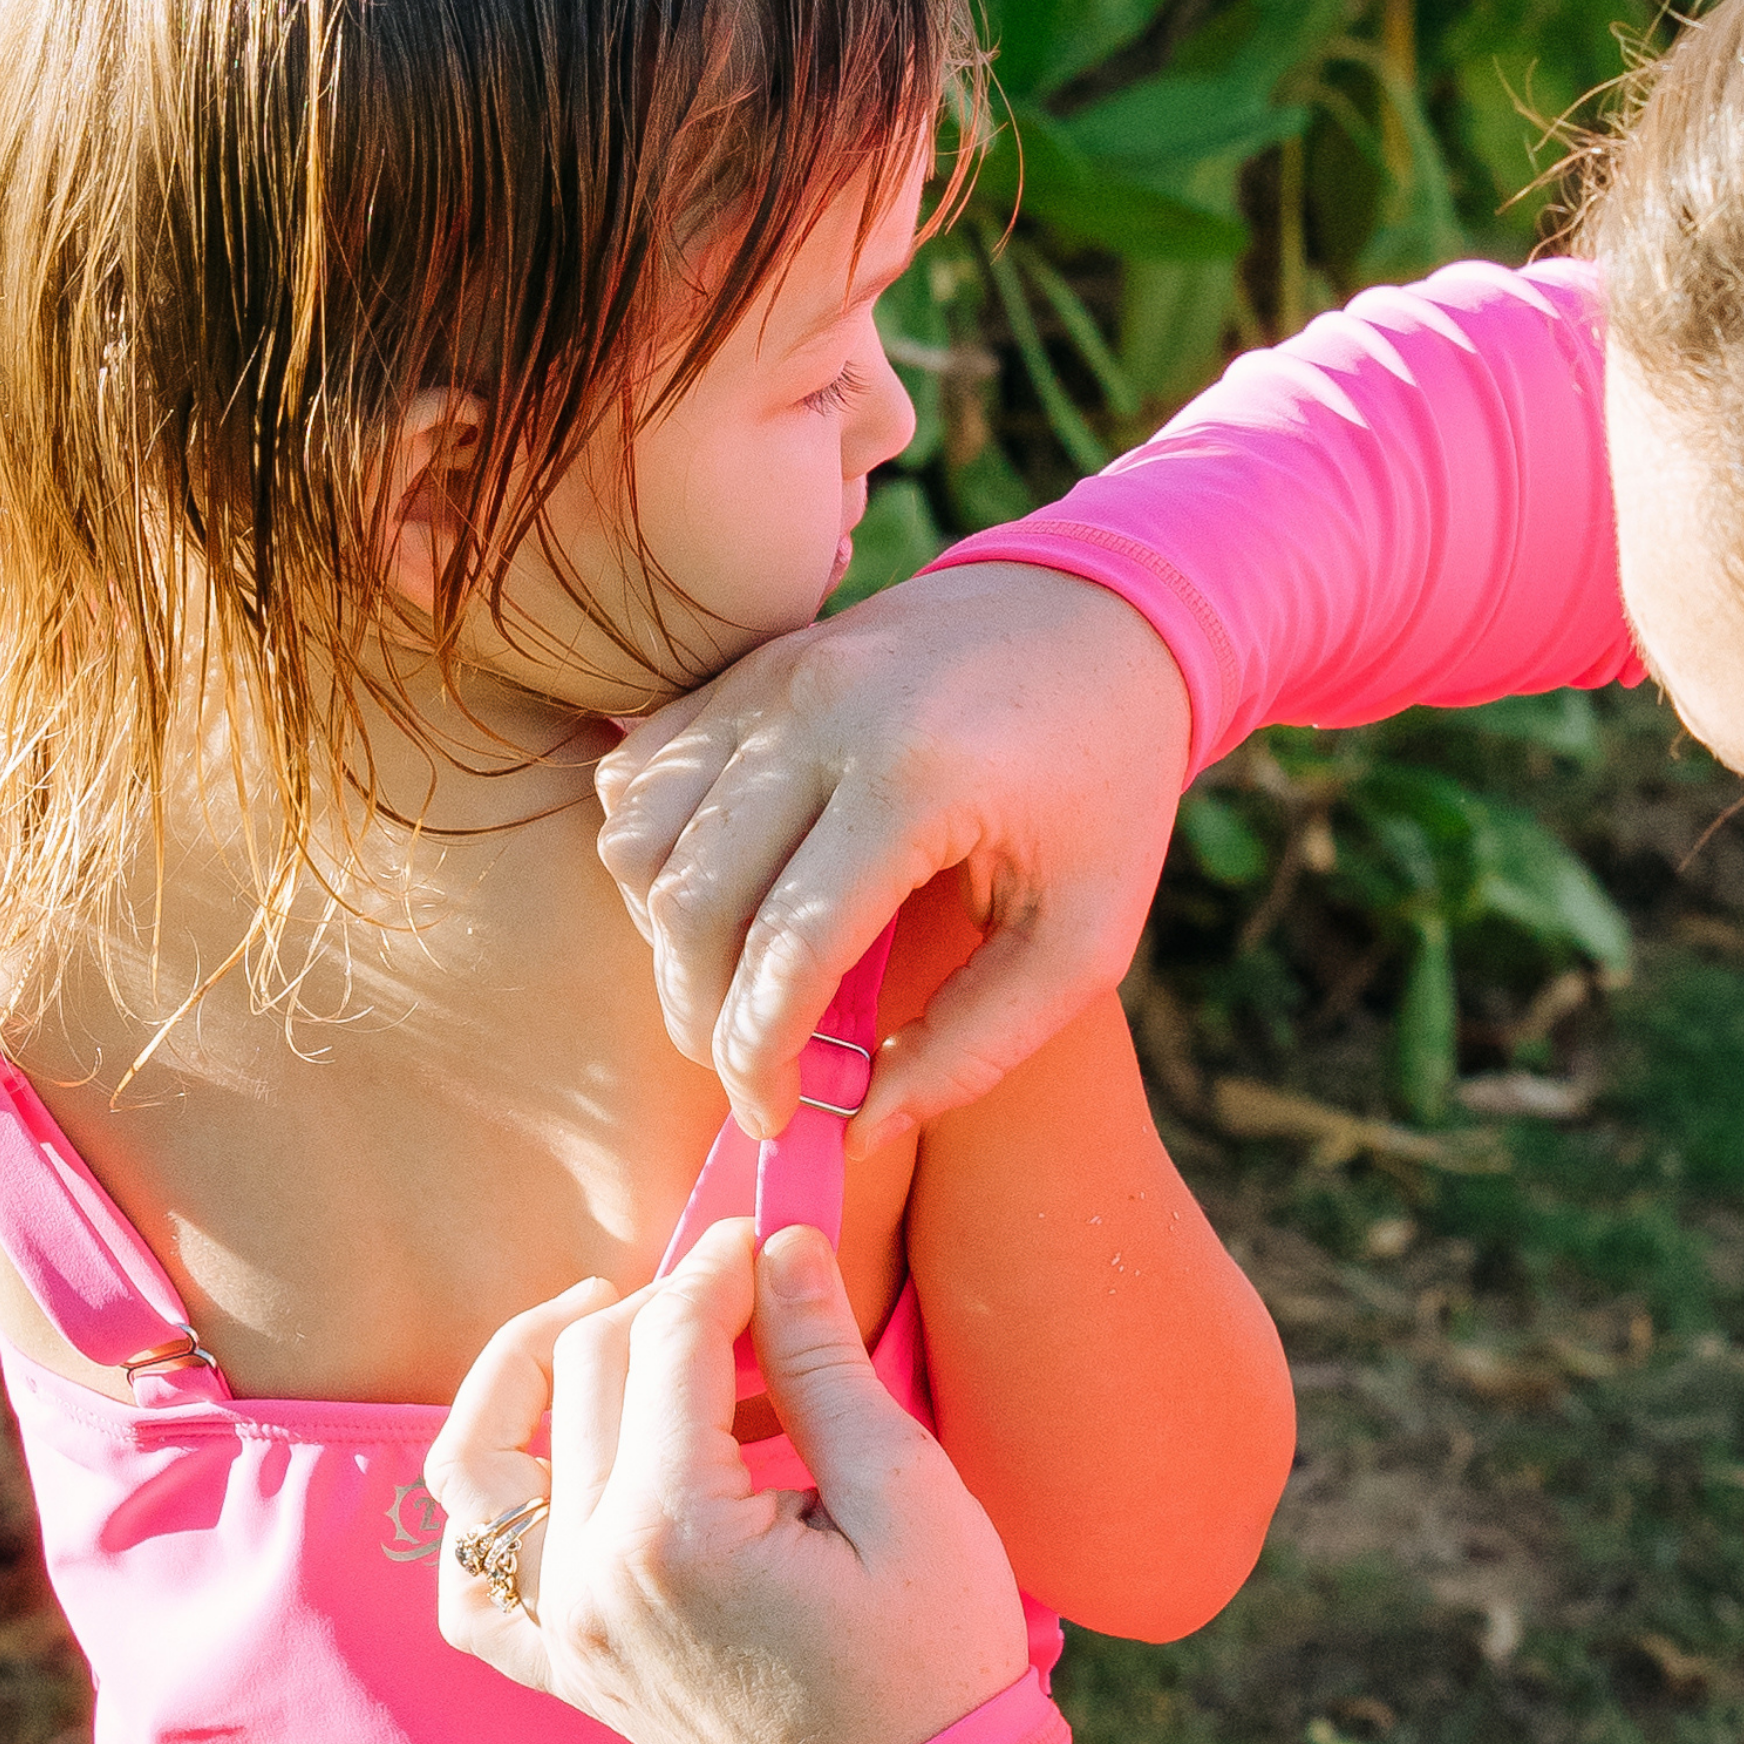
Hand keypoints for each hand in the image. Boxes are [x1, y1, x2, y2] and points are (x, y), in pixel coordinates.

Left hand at [424, 1220, 1028, 1743]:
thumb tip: (779, 1245)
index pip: (668, 1335)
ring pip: (477, 1462)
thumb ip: (823, 1361)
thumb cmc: (931, 1657)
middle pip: (583, 1371)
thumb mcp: (906, 1491)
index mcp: (675, 1529)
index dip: (722, 1265)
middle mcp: (587, 1577)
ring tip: (599, 1326)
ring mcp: (560, 1631)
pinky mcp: (562, 1669)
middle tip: (741, 1294)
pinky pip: (471, 1581)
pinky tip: (553, 1468)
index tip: (769, 1237)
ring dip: (525, 1373)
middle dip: (659, 1303)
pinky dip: (485, 1513)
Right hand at [596, 563, 1190, 1147]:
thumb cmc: (1102, 792)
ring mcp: (772, 680)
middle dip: (700, 1018)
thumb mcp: (1084, 938)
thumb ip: (976, 1046)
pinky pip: (642, 777)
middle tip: (748, 1073)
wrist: (1100, 615)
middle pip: (692, 903)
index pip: (788, 949)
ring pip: (641, 840)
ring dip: (665, 941)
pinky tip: (719, 900)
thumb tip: (857, 1128)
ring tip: (734, 989)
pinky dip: (653, 857)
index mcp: (920, 779)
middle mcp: (824, 714)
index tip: (775, 1121)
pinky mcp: (746, 667)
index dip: (760, 1057)